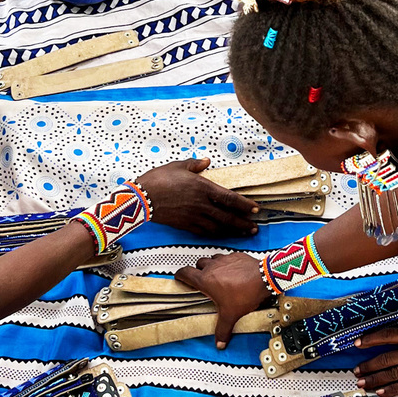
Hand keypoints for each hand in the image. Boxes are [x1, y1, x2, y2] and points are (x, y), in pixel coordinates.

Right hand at [135, 158, 260, 236]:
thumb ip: (195, 164)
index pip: (230, 199)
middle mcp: (201, 204)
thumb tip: (207, 161)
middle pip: (228, 217)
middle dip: (243, 224)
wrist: (141, 198)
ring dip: (233, 231)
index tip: (256, 209)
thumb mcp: (178, 166)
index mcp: (203, 187)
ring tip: (244, 234)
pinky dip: (216, 234)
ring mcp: (194, 217)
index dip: (244, 205)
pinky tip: (222, 235)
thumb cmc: (158, 179)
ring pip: (218, 227)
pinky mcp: (185, 226)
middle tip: (255, 228)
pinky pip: (205, 232)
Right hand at [175, 251, 269, 349]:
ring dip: (212, 266)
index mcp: (205, 280)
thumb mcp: (231, 314)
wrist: (265, 278)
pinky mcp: (236, 256)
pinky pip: (227, 257)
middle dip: (198, 271)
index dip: (180, 275)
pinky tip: (233, 272)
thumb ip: (223, 329)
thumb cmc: (246, 293)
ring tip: (217, 276)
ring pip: (212, 259)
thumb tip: (220, 342)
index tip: (179, 279)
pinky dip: (227, 264)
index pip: (184, 273)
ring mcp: (224, 259)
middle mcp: (212, 267)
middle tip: (202, 281)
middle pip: (198, 264)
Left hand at [353, 325, 397, 396]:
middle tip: (357, 370)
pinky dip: (392, 390)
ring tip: (363, 383)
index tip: (358, 343)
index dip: (371, 339)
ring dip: (375, 379)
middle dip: (369, 365)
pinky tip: (381, 393)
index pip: (389, 335)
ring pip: (393, 373)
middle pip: (387, 358)